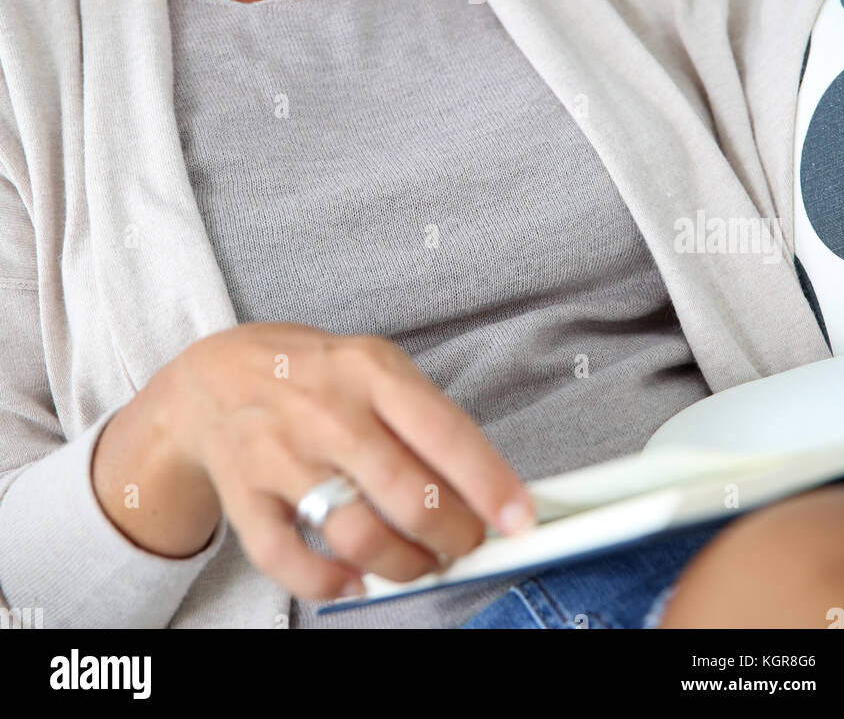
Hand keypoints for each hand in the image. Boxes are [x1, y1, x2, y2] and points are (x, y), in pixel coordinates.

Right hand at [98, 321, 535, 601]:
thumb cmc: (314, 374)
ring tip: (419, 560)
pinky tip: (354, 577)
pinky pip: (289, 559)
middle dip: (452, 536)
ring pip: (357, 534)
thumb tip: (488, 487)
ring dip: (403, 564)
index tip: (519, 518)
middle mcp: (327, 411)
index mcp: (370, 370)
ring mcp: (281, 454)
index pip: (443, 431)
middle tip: (465, 544)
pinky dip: (329, 582)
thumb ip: (425, 421)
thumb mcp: (375, 368)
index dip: (488, 482)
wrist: (216, 376)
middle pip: (407, 494)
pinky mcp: (245, 495)